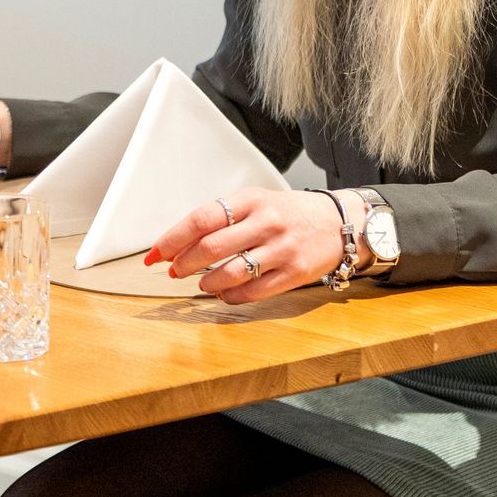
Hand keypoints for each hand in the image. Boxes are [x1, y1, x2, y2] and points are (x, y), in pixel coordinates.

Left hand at [145, 187, 365, 303]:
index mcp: (250, 200)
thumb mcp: (256, 202)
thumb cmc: (288, 213)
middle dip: (184, 263)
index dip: (173, 239)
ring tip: (202, 283)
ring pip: (231, 272)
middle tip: (174, 271)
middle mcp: (265, 223)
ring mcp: (281, 249)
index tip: (156, 254)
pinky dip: (232, 296)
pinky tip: (224, 293)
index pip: (201, 220)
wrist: (339, 222)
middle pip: (211, 247)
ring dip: (208, 282)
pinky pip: (254, 291)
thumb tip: (180, 242)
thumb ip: (222, 218)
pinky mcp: (295, 273)